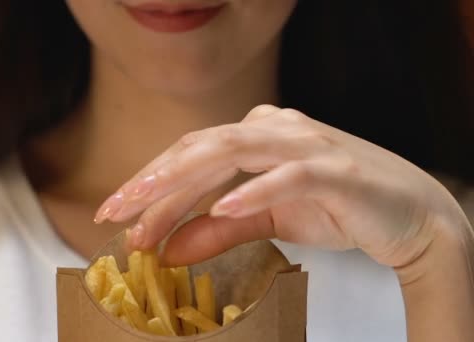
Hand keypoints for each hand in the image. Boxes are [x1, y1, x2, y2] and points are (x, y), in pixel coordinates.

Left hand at [94, 104, 467, 268]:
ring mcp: (305, 144)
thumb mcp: (265, 221)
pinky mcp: (335, 169)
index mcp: (256, 134)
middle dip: (153, 181)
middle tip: (114, 212)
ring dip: (187, 180)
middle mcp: (275, 128)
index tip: (117, 218)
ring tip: (148, 207)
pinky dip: (255, 191)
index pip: (191, 156)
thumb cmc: (336, 207)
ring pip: (234, 151)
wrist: (410, 214)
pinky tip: (224, 208)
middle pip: (200, 148)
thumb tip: (167, 249)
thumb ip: (217, 230)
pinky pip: (288, 175)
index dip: (151, 186)